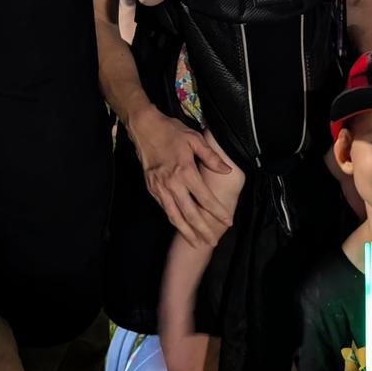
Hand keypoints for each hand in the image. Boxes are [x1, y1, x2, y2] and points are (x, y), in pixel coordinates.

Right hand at [130, 107, 232, 246]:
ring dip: (186, 231)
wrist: (144, 128)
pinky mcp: (151, 188)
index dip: (217, 211)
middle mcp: (172, 183)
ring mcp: (159, 188)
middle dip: (202, 229)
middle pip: (190, 213)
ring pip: (174, 215)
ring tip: (196, 243)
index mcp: (185, 171)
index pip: (205, 198)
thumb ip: (211, 157)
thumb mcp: (194, 139)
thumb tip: (227, 170)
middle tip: (213, 241)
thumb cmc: (171, 131)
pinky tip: (180, 226)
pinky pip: (164, 208)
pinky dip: (173, 220)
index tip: (227, 221)